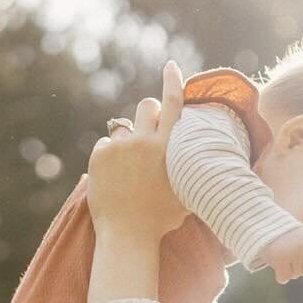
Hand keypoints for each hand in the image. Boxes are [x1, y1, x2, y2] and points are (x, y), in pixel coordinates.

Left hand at [86, 62, 189, 244]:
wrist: (128, 235)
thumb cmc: (161, 220)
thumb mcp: (186, 193)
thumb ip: (190, 170)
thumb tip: (203, 160)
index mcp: (167, 148)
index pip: (172, 104)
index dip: (172, 82)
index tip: (171, 67)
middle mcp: (144, 141)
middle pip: (146, 106)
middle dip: (148, 113)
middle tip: (147, 131)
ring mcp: (120, 147)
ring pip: (122, 128)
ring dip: (126, 140)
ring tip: (128, 169)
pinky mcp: (99, 155)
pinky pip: (105, 145)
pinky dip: (109, 157)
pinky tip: (114, 178)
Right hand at [257, 226, 302, 284]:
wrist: (266, 226)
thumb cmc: (287, 236)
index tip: (296, 250)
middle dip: (295, 266)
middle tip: (286, 252)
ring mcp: (293, 253)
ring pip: (294, 275)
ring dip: (286, 270)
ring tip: (281, 255)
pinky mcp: (280, 259)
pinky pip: (284, 278)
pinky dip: (280, 276)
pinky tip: (277, 266)